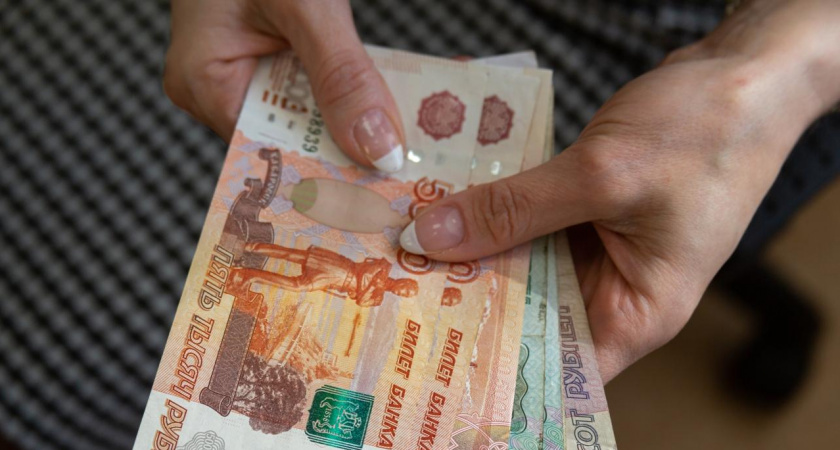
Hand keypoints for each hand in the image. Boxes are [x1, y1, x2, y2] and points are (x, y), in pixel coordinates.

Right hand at [164, 0, 405, 171]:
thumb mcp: (304, 5)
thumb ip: (341, 74)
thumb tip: (379, 150)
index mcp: (204, 82)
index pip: (270, 150)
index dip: (326, 175)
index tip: (379, 197)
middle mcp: (221, 87)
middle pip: (295, 137)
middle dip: (351, 151)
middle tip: (410, 178)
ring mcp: (248, 72)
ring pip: (312, 114)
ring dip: (359, 121)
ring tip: (412, 150)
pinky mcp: (274, 56)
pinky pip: (318, 86)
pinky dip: (353, 93)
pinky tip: (393, 109)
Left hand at [399, 0, 839, 381]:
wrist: (743, 73)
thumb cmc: (705, 133)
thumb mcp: (604, 175)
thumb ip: (515, 208)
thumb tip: (432, 237)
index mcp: (637, 312)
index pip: (557, 364)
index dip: (494, 360)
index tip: (431, 343)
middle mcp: (615, 291)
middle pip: (529, 312)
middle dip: (470, 297)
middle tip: (399, 287)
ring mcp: (600, 249)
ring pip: (522, 263)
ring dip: (475, 250)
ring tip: (408, 246)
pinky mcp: (586, 211)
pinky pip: (529, 222)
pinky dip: (494, 213)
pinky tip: (445, 205)